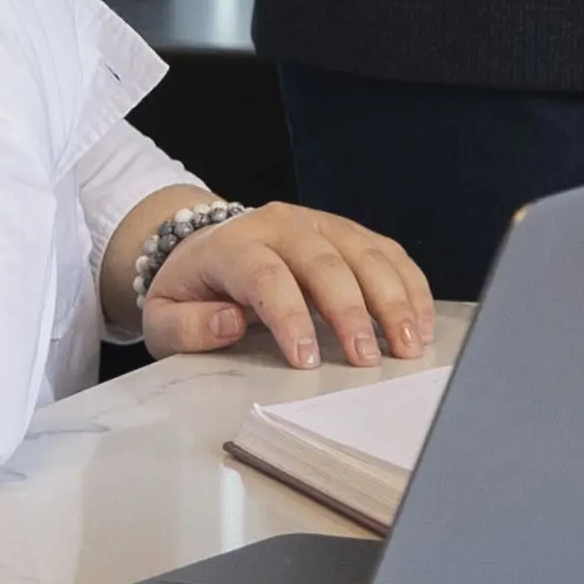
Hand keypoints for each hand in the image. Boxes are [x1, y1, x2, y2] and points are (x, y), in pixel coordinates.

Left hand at [136, 199, 435, 370]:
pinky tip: (420, 321)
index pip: (266, 275)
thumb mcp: (163, 317)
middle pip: (325, 262)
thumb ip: (188, 327)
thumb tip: (229, 323)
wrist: (205, 247)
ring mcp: (321, 223)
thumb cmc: (190, 291)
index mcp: (233, 244)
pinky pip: (388, 252)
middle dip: (351, 312)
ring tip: (408, 343)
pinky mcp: (349, 232)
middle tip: (369, 359)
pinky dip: (409, 285)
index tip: (308, 360)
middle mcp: (281, 224)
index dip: (290, 317)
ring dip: (393, 299)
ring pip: (366, 253)